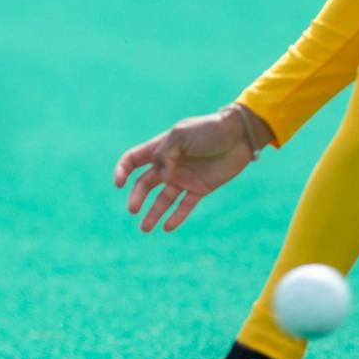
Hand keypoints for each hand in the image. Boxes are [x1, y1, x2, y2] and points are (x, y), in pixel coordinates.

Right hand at [115, 102, 269, 232]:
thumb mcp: (181, 135)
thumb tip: (161, 174)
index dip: (123, 171)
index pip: (134, 160)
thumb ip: (165, 154)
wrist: (239, 135)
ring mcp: (184, 178)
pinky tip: (167, 227)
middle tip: (132, 210)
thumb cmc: (208, 130)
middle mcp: (169, 165)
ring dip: (153, 213)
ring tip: (145, 228)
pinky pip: (185, 206)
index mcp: (161, 148)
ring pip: (163, 199)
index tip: (119, 184)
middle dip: (137, 197)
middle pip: (145, 183)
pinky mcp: (200, 188)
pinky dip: (176, 217)